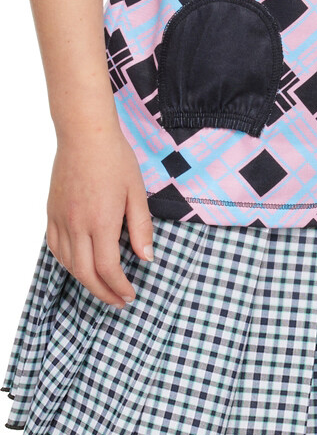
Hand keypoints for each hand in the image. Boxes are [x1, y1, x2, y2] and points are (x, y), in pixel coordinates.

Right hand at [46, 123, 155, 307]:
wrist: (85, 133)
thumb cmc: (115, 158)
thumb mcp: (136, 191)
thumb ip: (141, 227)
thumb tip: (147, 258)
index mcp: (102, 222)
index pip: (108, 268)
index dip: (120, 287)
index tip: (130, 295)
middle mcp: (78, 225)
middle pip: (86, 274)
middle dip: (103, 293)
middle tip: (118, 301)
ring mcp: (61, 219)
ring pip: (68, 264)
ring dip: (85, 281)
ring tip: (101, 286)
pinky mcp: (51, 212)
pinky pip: (54, 247)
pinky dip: (65, 263)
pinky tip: (77, 265)